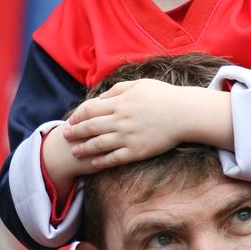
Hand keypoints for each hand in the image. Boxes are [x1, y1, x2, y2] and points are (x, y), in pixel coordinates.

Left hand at [63, 79, 232, 169]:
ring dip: (84, 149)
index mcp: (120, 103)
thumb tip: (101, 97)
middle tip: (66, 137)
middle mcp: (120, 120)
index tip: (71, 120)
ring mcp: (127, 137)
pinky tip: (93, 164)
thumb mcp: (139, 85)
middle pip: (90, 127)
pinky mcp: (136, 151)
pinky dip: (101, 162)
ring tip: (75, 152)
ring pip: (98, 145)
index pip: (90, 109)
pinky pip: (114, 158)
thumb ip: (118, 90)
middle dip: (75, 133)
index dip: (78, 116)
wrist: (185, 114)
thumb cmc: (164, 96)